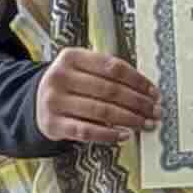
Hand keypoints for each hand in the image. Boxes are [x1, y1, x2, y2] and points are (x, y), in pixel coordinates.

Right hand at [35, 47, 158, 147]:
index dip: (138, 81)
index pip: (113, 67)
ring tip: (145, 123)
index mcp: (72, 57)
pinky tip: (124, 134)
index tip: (153, 92)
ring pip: (102, 111)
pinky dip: (110, 134)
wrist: (37, 102)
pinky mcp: (53, 124)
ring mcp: (55, 101)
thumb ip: (109, 73)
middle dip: (138, 102)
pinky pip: (87, 131)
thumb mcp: (83, 69)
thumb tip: (147, 91)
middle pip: (110, 90)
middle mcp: (60, 77)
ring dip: (130, 119)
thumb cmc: (71, 85)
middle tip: (155, 111)